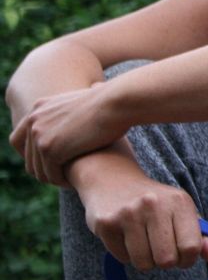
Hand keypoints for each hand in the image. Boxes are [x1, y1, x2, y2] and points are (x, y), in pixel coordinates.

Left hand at [9, 84, 124, 186]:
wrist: (116, 104)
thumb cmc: (111, 103)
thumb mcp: (84, 102)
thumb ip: (74, 110)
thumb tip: (91, 97)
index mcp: (39, 107)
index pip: (19, 139)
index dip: (31, 155)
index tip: (49, 163)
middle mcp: (34, 120)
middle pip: (28, 157)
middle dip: (44, 169)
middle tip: (64, 175)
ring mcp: (39, 135)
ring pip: (38, 169)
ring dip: (53, 178)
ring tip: (70, 181)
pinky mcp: (49, 150)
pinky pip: (50, 174)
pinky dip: (62, 181)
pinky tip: (75, 182)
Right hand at [74, 165, 207, 271]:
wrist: (112, 179)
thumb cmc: (155, 202)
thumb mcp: (182, 212)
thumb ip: (202, 236)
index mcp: (179, 202)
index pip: (191, 247)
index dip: (188, 260)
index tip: (182, 256)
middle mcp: (154, 205)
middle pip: (167, 260)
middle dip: (165, 262)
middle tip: (160, 248)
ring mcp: (128, 213)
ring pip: (143, 263)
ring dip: (145, 260)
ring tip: (143, 241)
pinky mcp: (106, 223)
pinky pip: (122, 258)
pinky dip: (126, 255)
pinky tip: (126, 236)